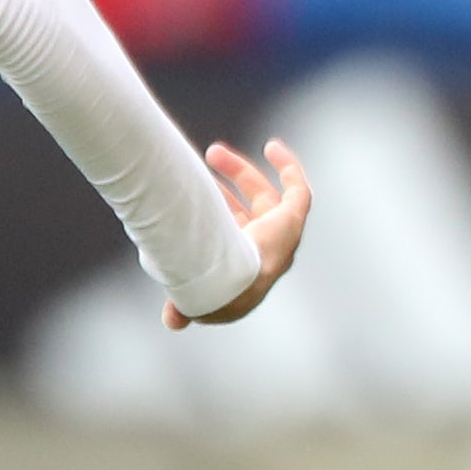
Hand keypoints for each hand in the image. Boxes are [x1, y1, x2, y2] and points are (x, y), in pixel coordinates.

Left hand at [166, 137, 310, 328]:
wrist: (229, 285)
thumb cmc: (206, 287)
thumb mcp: (189, 293)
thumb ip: (182, 306)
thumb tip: (171, 322)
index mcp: (246, 267)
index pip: (238, 232)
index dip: (222, 208)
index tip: (197, 187)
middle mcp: (267, 251)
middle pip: (253, 210)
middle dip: (231, 183)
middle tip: (208, 156)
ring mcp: (283, 236)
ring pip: (268, 197)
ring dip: (243, 171)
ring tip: (215, 151)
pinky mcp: (293, 221)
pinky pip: (299, 190)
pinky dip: (289, 167)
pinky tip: (273, 147)